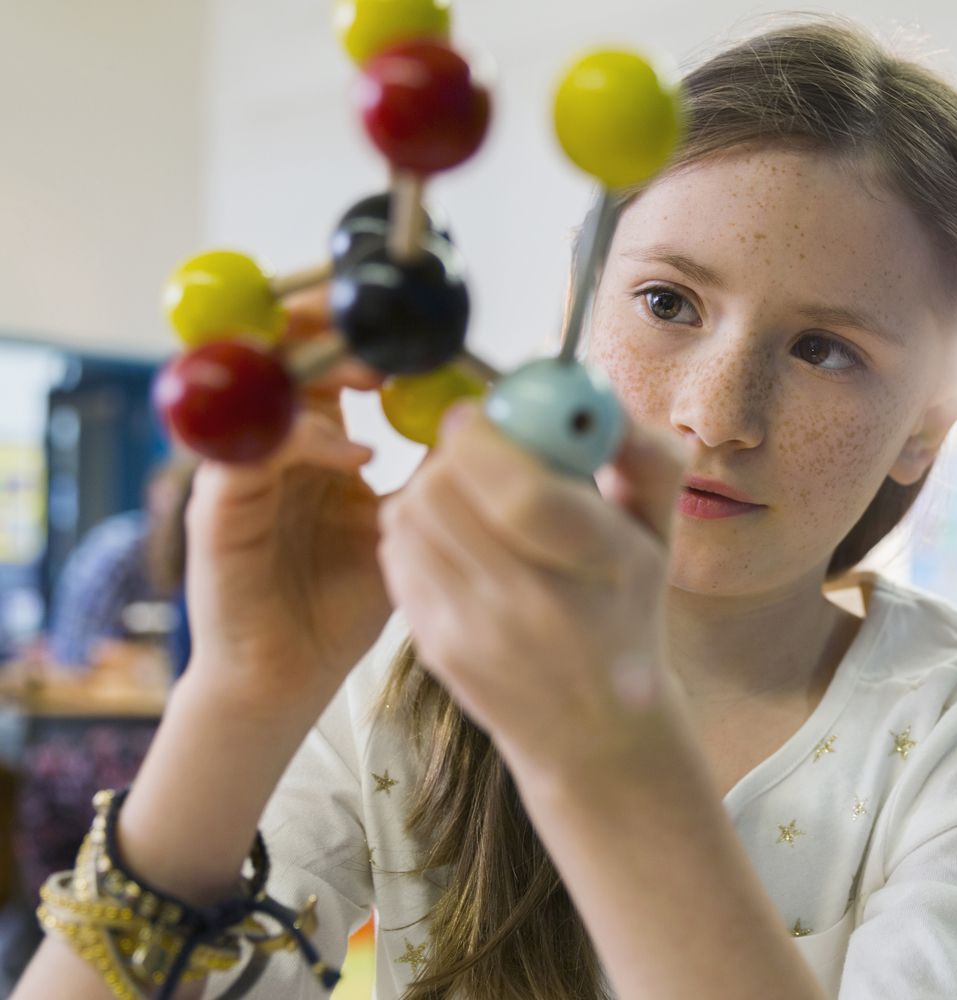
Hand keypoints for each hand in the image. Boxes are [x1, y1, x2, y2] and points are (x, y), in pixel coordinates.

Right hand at [182, 286, 392, 705]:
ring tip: (373, 370)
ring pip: (258, 389)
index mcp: (311, 442)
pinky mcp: (219, 511)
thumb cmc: (344, 601)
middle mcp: (268, 446)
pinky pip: (252, 454)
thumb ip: (434, 476)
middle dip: (322, 324)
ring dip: (315, 370)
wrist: (290, 676)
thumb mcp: (407, 526)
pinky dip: (305, 442)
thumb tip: (488, 427)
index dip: (353, 329)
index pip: (321, 361)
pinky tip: (356, 455)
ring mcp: (238, 474)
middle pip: (276, 353)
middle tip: (378, 321)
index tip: (408, 319)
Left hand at [376, 400, 688, 777]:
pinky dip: (418, 527)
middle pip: (444, 491)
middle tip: (481, 449)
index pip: (524, 493)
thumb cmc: (626, 615)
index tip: (490, 412)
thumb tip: (596, 398)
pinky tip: (456, 539)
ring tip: (471, 496)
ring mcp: (474, 630)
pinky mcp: (433, 644)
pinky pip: (397, 550)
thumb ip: (644, 458)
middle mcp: (533, 607)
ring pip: (409, 513)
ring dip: (432, 484)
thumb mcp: (658, 537)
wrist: (595, 732)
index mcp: (603, 568)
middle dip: (455, 452)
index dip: (489, 435)